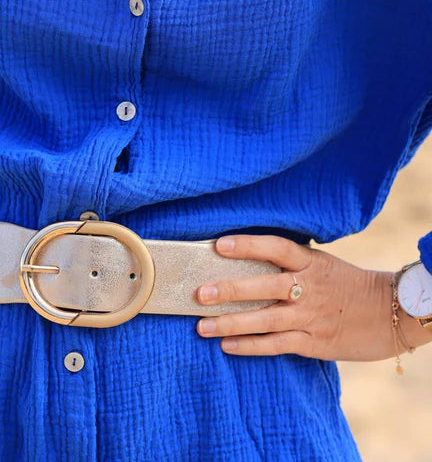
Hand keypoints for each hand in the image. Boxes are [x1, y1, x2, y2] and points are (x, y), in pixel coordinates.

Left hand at [194, 233, 429, 359]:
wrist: (391, 312)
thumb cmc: (349, 284)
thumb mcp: (322, 264)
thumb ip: (292, 262)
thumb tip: (249, 256)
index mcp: (310, 262)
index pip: (276, 248)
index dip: (248, 245)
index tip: (219, 245)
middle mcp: (308, 287)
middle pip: (263, 286)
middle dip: (229, 290)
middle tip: (199, 293)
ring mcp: (310, 316)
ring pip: (264, 320)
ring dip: (230, 323)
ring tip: (201, 325)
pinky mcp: (314, 342)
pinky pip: (276, 345)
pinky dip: (250, 346)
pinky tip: (226, 345)